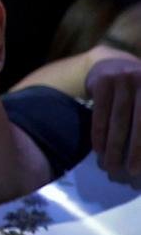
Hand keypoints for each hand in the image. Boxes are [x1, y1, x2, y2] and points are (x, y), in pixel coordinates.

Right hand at [86, 55, 140, 179]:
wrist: (111, 63)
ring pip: (118, 121)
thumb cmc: (137, 90)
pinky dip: (98, 134)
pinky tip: (98, 149)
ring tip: (110, 166)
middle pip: (139, 122)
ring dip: (113, 147)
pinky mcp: (102, 82)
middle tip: (129, 172)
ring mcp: (123, 79)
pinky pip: (100, 114)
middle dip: (134, 150)